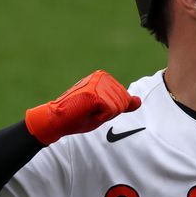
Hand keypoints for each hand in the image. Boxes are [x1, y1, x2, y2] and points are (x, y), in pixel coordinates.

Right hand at [24, 70, 141, 144]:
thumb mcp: (105, 110)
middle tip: (90, 111)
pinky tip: (88, 112)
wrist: (56, 119)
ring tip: (88, 111)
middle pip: (123, 103)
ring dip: (105, 115)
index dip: (112, 110)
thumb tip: (139, 101)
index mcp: (104, 78)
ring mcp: (98, 84)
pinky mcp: (95, 93)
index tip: (95, 108)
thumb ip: (122, 104)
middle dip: (110, 113)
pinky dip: (101, 117)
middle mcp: (102, 77)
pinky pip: (111, 111)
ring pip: (118, 107)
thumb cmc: (78, 116)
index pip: (125, 99)